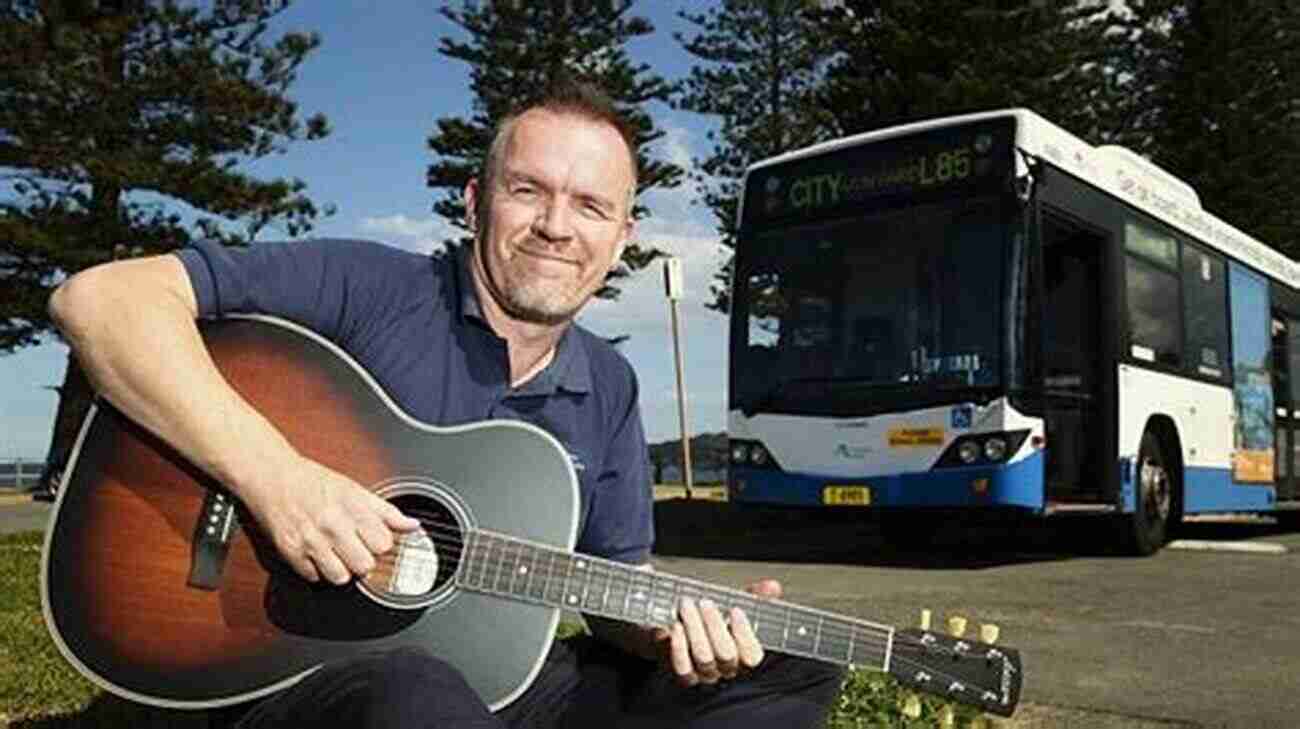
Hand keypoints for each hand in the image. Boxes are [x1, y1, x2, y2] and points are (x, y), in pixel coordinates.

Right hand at [240, 455, 421, 583]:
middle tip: (353, 548)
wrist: (273, 476)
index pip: (384, 544)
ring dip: (341, 570)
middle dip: (362, 560)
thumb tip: (413, 526)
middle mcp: (333, 524)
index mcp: (353, 507)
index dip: (380, 544)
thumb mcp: (356, 490)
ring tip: (335, 554)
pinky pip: (314, 577)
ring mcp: (311, 540)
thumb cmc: (314, 482)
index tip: (372, 540)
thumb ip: (386, 511)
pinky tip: (316, 554)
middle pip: (365, 565)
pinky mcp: (291, 552)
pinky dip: (316, 570)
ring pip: (341, 577)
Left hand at [656, 579, 781, 687]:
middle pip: (726, 655)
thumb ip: (755, 597)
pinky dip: (679, 646)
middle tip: (704, 602)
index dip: (745, 633)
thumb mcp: (733, 604)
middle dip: (715, 625)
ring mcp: (705, 673)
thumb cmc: (710, 618)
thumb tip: (772, 587)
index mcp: (743, 655)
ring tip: (687, 606)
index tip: (735, 609)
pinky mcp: (683, 673)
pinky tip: (676, 627)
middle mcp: (726, 668)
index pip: (752, 655)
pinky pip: (683, 667)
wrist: (677, 628)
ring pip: (704, 658)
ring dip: (695, 628)